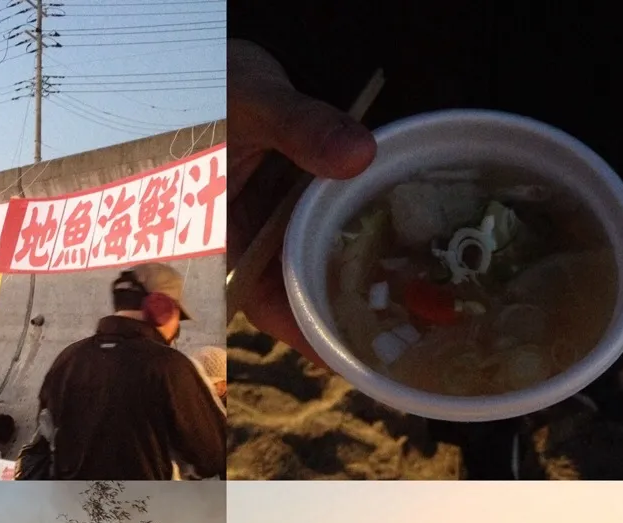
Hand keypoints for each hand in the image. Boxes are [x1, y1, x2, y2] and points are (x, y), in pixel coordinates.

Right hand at [228, 40, 376, 365]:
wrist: (214, 66)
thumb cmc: (216, 85)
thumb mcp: (254, 101)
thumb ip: (300, 127)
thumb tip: (359, 155)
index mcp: (220, 236)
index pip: (260, 302)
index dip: (301, 332)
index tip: (342, 356)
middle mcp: (250, 243)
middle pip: (293, 298)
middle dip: (338, 316)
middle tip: (396, 338)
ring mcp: (276, 228)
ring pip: (312, 270)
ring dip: (353, 284)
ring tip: (408, 308)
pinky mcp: (296, 210)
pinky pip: (326, 235)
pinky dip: (357, 244)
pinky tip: (398, 254)